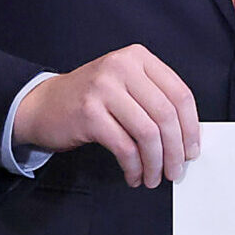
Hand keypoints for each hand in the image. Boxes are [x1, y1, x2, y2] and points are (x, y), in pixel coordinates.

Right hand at [10, 44, 198, 187]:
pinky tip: (135, 175)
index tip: (192, 150)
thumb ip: (156, 100)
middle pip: (166, 115)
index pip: (180, 94)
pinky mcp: (89, 114)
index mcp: (138, 57)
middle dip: (176, 150)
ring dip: (156, 162)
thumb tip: (187, 137)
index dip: (191, 127)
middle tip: (177, 170)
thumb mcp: (126, 85)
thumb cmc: (91, 99)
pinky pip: (124, 147)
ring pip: (148, 133)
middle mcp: (122, 67)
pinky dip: (134, 167)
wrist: (42, 105)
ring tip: (155, 177)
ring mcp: (103, 89)